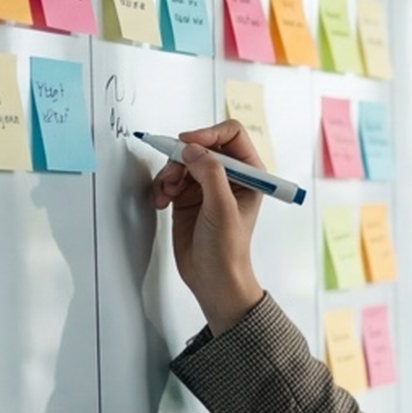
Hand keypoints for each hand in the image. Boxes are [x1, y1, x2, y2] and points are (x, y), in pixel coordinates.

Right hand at [149, 120, 265, 332]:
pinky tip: (162, 201)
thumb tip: (193, 150)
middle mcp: (229, 176)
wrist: (212, 278)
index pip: (231, 135)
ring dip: (169, 172)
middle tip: (172, 173)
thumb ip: (211, 174)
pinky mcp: (187, 196)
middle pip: (201, 145)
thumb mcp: (222, 209)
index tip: (188, 144)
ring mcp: (207, 185)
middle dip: (183, 156)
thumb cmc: (228, 250)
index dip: (208, 134)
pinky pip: (170, 177)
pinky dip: (162, 185)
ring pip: (182, 160)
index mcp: (250, 174)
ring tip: (166, 192)